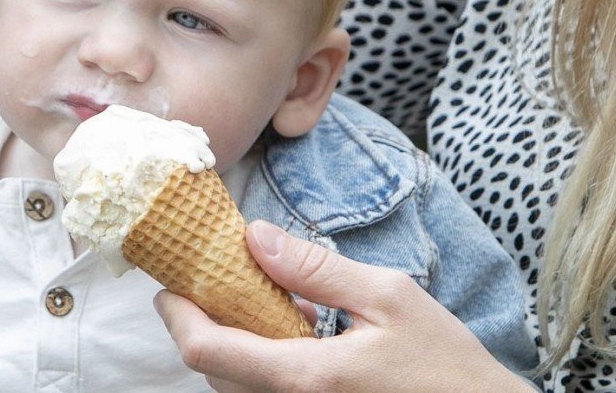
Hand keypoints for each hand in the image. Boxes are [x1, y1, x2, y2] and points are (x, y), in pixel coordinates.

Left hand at [155, 220, 531, 391]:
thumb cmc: (444, 363)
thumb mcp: (389, 297)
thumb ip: (317, 268)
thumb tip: (256, 237)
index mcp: (304, 377)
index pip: (206, 350)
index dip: (176, 316)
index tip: (170, 285)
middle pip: (214, 369)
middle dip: (206, 324)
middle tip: (221, 279)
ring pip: (236, 385)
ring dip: (237, 343)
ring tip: (275, 302)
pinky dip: (265, 362)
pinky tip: (301, 331)